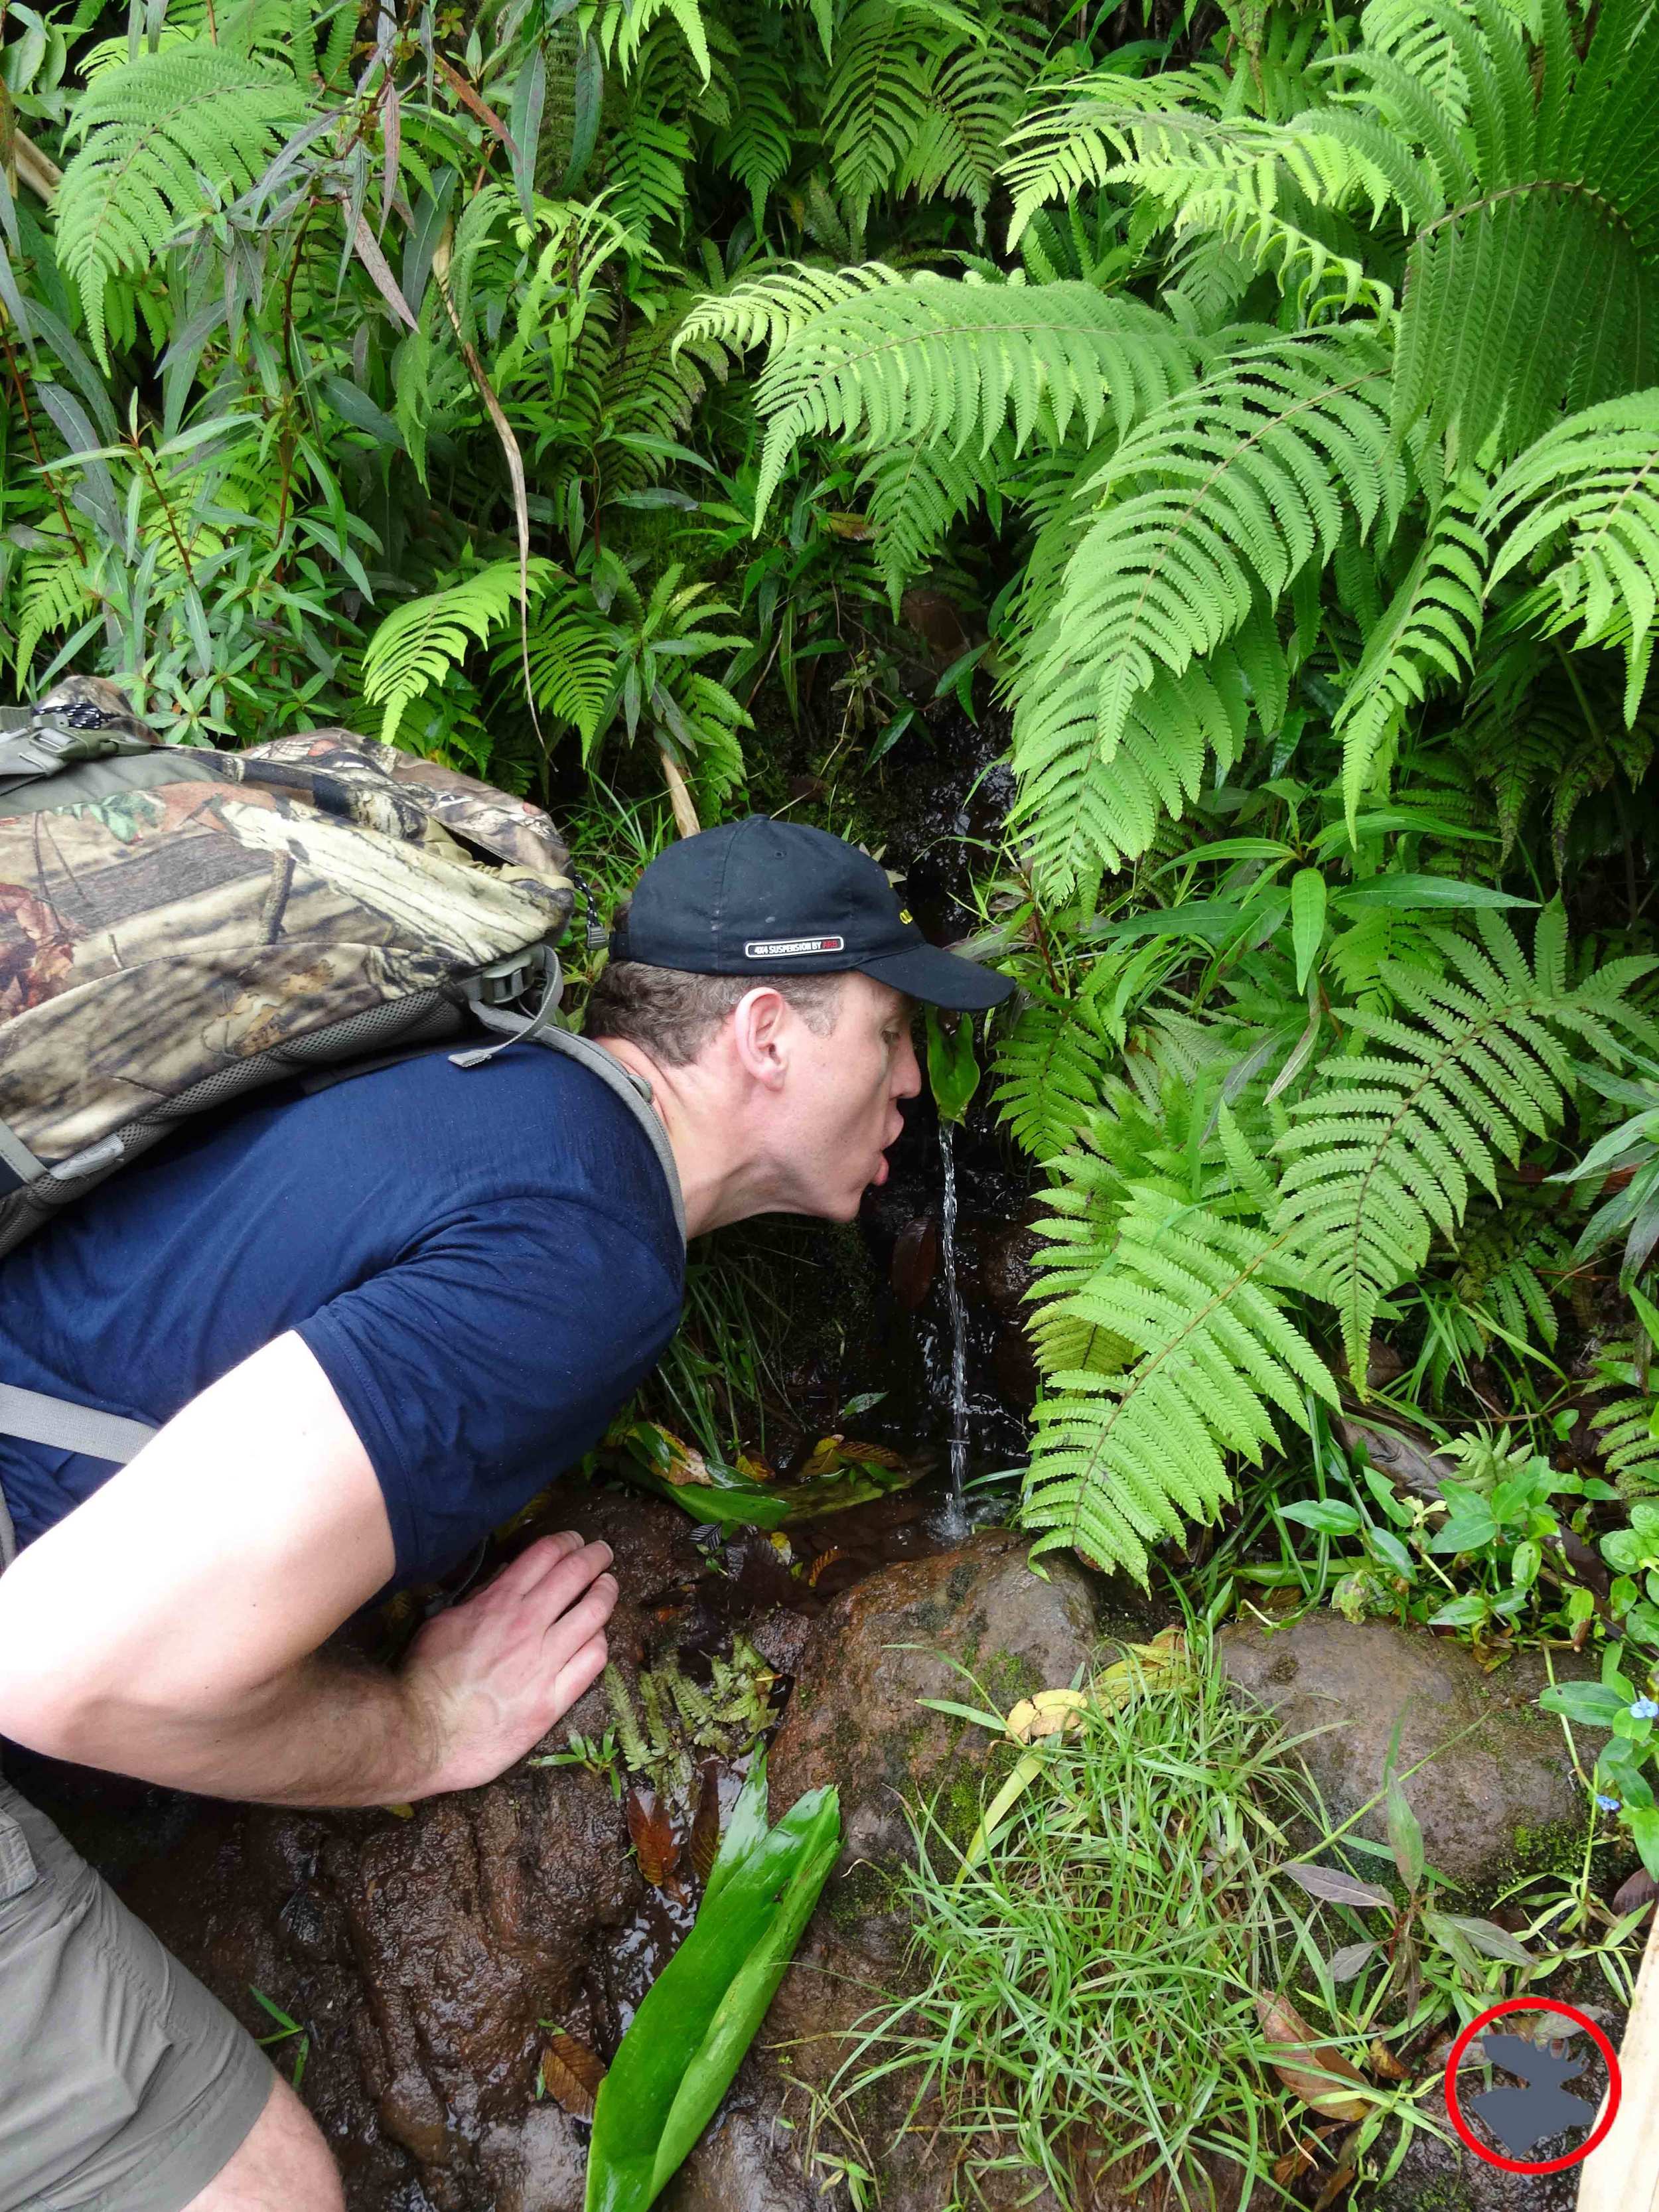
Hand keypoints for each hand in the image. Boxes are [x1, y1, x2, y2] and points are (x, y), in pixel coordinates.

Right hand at [399, 1531, 616, 1794]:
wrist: (425, 1735)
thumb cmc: (426, 1678)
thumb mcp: (445, 1622)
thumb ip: (480, 1598)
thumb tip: (505, 1577)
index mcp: (500, 1602)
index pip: (545, 1554)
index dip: (566, 1541)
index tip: (575, 1541)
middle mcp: (528, 1624)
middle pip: (576, 1574)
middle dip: (595, 1556)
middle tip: (603, 1553)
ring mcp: (545, 1662)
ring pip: (594, 1613)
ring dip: (606, 1593)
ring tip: (608, 1587)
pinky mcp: (554, 1700)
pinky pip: (593, 1661)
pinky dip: (600, 1641)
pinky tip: (598, 1637)